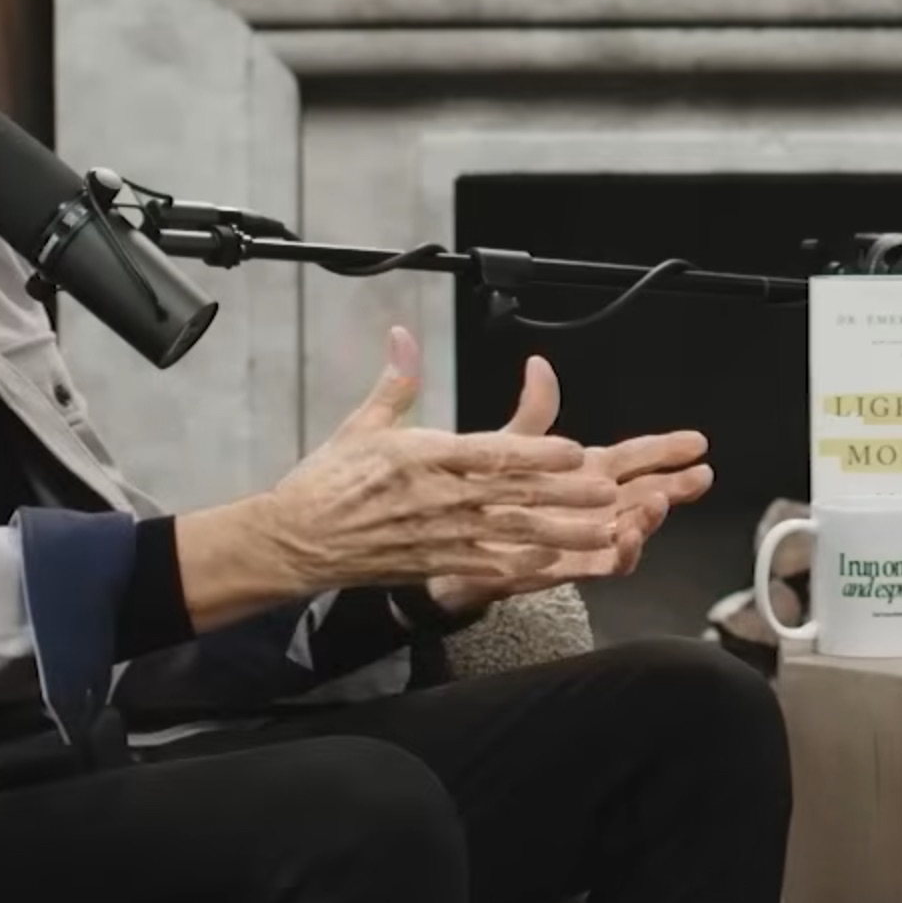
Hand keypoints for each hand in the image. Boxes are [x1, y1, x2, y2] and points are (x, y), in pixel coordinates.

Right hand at [246, 328, 624, 592]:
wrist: (293, 540)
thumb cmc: (328, 481)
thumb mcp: (361, 425)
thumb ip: (396, 382)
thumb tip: (403, 335)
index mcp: (421, 457)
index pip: (487, 453)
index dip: (533, 452)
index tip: (572, 449)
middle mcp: (435, 497)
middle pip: (510, 494)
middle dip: (563, 494)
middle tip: (608, 491)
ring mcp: (437, 534)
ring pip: (509, 533)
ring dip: (559, 532)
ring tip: (602, 531)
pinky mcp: (432, 563)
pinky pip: (485, 566)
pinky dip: (522, 566)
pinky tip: (556, 564)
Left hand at [424, 354, 714, 611]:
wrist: (450, 540)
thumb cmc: (481, 492)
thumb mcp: (511, 446)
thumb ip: (534, 412)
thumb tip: (539, 365)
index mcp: (584, 472)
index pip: (634, 458)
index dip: (665, 449)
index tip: (696, 442)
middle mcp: (592, 505)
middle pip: (645, 493)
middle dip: (675, 485)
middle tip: (701, 475)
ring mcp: (585, 536)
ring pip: (631, 528)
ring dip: (650, 519)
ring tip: (657, 503)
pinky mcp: (569, 566)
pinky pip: (603, 564)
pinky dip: (620, 553)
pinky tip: (626, 539)